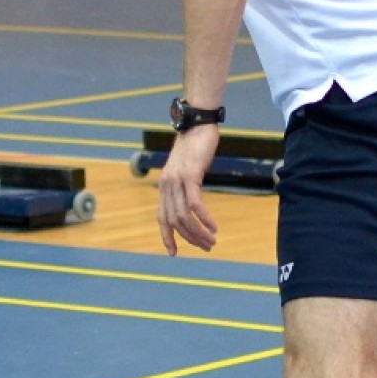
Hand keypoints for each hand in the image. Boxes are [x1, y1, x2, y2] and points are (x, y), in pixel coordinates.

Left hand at [157, 124, 220, 254]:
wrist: (197, 123)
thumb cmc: (195, 145)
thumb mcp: (187, 169)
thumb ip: (186, 185)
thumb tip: (193, 203)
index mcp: (164, 186)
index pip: (162, 218)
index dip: (167, 237)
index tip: (174, 253)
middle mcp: (167, 186)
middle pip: (175, 221)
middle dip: (190, 239)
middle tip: (207, 247)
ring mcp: (177, 181)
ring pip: (184, 217)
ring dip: (199, 233)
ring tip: (212, 241)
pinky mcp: (190, 175)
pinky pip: (195, 204)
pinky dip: (204, 219)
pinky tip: (214, 226)